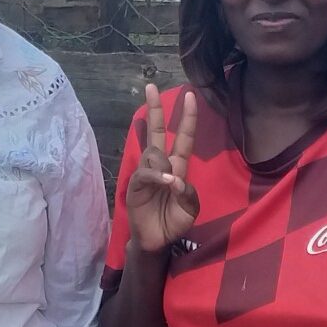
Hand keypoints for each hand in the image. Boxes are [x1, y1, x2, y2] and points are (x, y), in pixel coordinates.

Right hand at [126, 83, 199, 253]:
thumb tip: (176, 179)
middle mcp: (161, 166)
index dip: (187, 118)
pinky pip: (146, 173)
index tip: (190, 95)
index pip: (183, 137)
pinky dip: (157, 176)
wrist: (157, 241)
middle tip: (151, 86)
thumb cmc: (174, 222)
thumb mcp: (190, 209)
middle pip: (157, 132)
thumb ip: (188, 193)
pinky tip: (166, 183)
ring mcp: (147, 174)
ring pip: (154, 153)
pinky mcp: (136, 185)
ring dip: (164, 165)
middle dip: (155, 109)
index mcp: (178, 167)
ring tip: (169, 186)